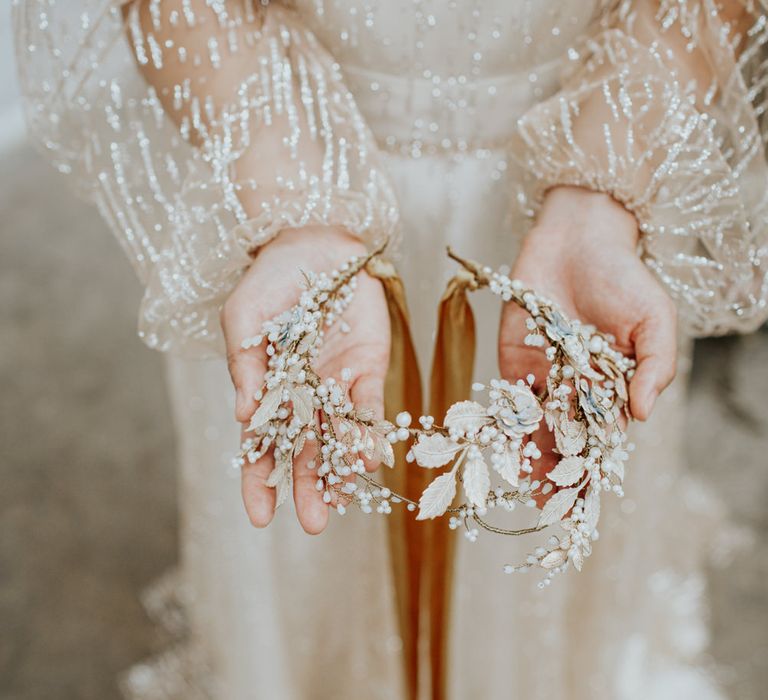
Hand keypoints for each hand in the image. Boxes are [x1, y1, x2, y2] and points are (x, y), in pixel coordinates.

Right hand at [221, 226, 390, 533]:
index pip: (261, 445)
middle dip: (307, 487)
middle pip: (304, 451)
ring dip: (341, 470)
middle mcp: (303, 396)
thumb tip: (243, 413)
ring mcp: (336, 386)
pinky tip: (370, 458)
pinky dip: (369, 433)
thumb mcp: (243, 318)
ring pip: (339, 438)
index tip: (260, 517)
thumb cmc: (270, 279)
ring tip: (343, 501)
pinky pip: (369, 408)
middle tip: (314, 524)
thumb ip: (244, 364)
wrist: (317, 244)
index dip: (259, 481)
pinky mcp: (369, 370)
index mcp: (267, 389)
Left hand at [498, 186, 676, 484]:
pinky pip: (509, 400)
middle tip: (549, 506)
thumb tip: (641, 415)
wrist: (576, 240)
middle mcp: (577, 388)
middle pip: (567, 438)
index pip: (604, 434)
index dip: (594, 465)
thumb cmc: (623, 277)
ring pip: (536, 427)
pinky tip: (502, 452)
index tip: (585, 497)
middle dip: (558, 471)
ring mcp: (545, 377)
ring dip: (530, 458)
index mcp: (613, 385)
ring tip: (526, 490)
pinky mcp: (514, 362)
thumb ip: (654, 367)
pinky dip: (506, 426)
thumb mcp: (654, 320)